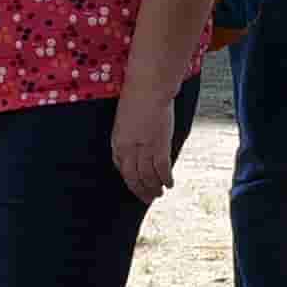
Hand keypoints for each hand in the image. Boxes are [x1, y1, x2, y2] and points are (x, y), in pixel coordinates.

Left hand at [111, 86, 183, 201]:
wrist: (148, 87)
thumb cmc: (137, 96)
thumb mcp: (125, 118)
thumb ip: (128, 134)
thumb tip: (137, 144)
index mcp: (117, 141)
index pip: (121, 167)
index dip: (129, 179)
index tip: (135, 185)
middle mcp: (128, 148)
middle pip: (133, 177)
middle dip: (140, 190)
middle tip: (147, 199)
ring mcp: (144, 148)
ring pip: (148, 176)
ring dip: (154, 188)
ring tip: (159, 194)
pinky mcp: (159, 146)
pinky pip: (162, 169)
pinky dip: (166, 179)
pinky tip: (169, 184)